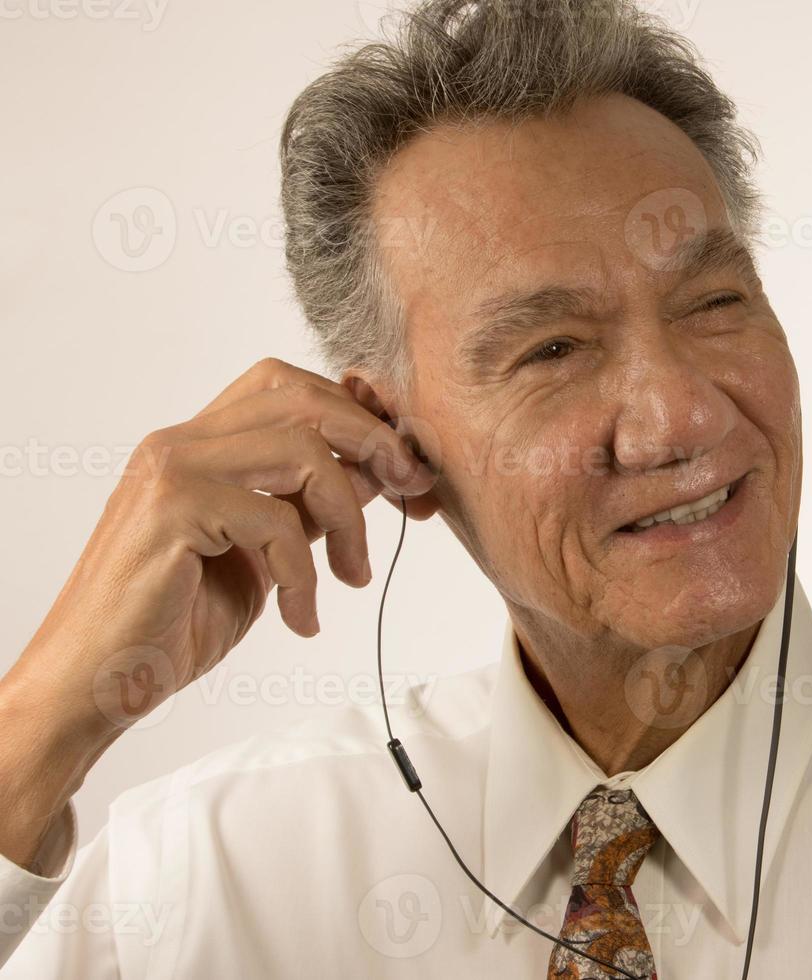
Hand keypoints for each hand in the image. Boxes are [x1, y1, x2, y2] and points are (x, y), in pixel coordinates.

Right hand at [0, 357, 436, 865]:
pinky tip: (301, 618)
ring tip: (351, 576)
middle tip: (412, 493)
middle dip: (375, 442)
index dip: (362, 418)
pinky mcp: (170, 513)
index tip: (407, 471)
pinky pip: (276, 521)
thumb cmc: (176, 620)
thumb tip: (380, 470)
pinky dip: (305, 575)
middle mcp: (180, 442)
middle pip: (304, 399)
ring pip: (302, 452)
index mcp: (199, 442)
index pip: (292, 387)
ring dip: (349, 517)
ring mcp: (170, 471)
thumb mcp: (266, 553)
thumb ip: (310, 506)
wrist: (99, 682)